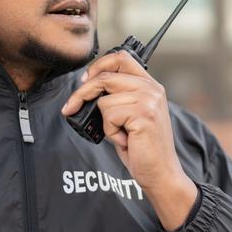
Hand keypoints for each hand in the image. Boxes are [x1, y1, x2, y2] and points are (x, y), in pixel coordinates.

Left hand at [61, 51, 196, 229]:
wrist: (161, 173)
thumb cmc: (143, 148)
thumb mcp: (132, 115)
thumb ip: (119, 97)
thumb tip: (88, 87)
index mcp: (151, 86)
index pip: (121, 58)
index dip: (98, 66)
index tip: (84, 80)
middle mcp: (152, 89)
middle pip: (105, 76)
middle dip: (82, 92)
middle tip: (71, 107)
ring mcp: (148, 100)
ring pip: (104, 99)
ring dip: (105, 121)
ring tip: (121, 134)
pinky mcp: (143, 114)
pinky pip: (108, 115)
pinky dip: (110, 131)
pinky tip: (125, 140)